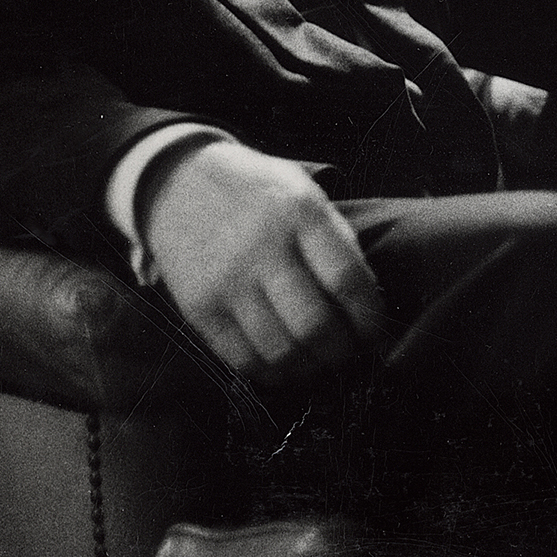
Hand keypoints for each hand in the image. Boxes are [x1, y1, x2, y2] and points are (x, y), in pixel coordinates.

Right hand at [141, 139, 385, 385]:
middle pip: (315, 324)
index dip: (370, 318)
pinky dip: (272, 373)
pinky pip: (242, 359)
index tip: (377, 334)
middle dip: (343, 351)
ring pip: (280, 350)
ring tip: (321, 362)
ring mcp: (227, 281)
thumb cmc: (258, 191)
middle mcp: (263, 247)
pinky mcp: (198, 308)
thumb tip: (368, 303)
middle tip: (350, 354)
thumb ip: (335, 240)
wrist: (179, 182)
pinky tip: (286, 366)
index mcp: (299, 212)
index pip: (347, 279)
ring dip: (310, 368)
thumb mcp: (303, 192)